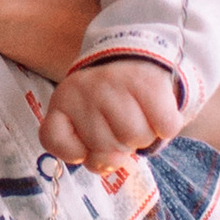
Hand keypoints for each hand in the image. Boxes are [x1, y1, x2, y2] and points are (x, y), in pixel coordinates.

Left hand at [40, 54, 186, 164]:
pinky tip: (157, 115)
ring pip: (135, 137)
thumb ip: (92, 155)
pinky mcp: (149, 82)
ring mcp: (114, 83)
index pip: (53, 141)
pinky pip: (164, 126)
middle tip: (120, 127)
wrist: (135, 59)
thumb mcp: (88, 128)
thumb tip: (114, 161)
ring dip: (143, 137)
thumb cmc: (110, 106)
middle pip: (105, 148)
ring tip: (139, 118)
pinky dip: (166, 128)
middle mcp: (84, 89)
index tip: (87, 142)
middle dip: (118, 147)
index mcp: (62, 101)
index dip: (76, 152)